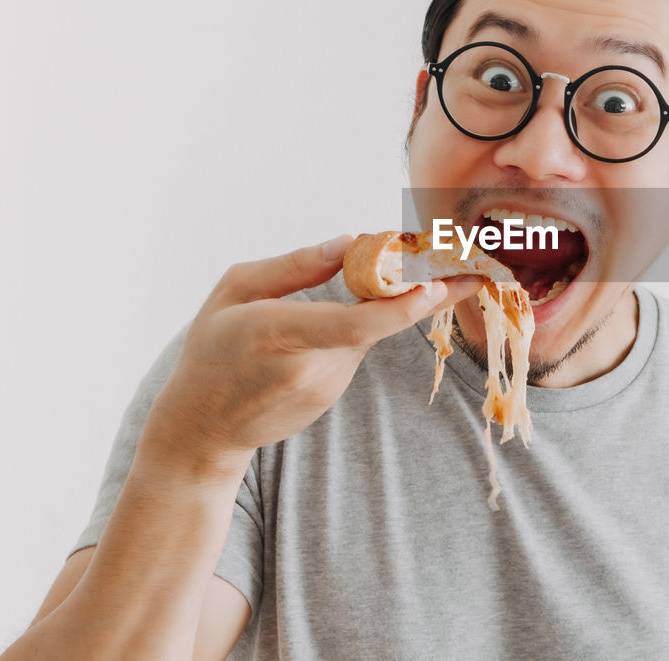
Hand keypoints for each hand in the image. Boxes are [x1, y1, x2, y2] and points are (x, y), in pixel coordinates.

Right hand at [143, 234, 479, 479]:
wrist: (202, 427)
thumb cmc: (212, 348)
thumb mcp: (235, 291)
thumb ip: (295, 266)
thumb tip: (351, 241)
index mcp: (279, 333)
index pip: (354, 324)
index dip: (401, 307)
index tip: (439, 285)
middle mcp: (310, 365)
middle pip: (377, 325)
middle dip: (422, 295)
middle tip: (466, 268)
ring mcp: (326, 387)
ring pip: (365, 334)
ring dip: (375, 307)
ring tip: (382, 280)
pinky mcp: (332, 396)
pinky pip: (352, 349)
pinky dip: (353, 329)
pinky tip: (326, 325)